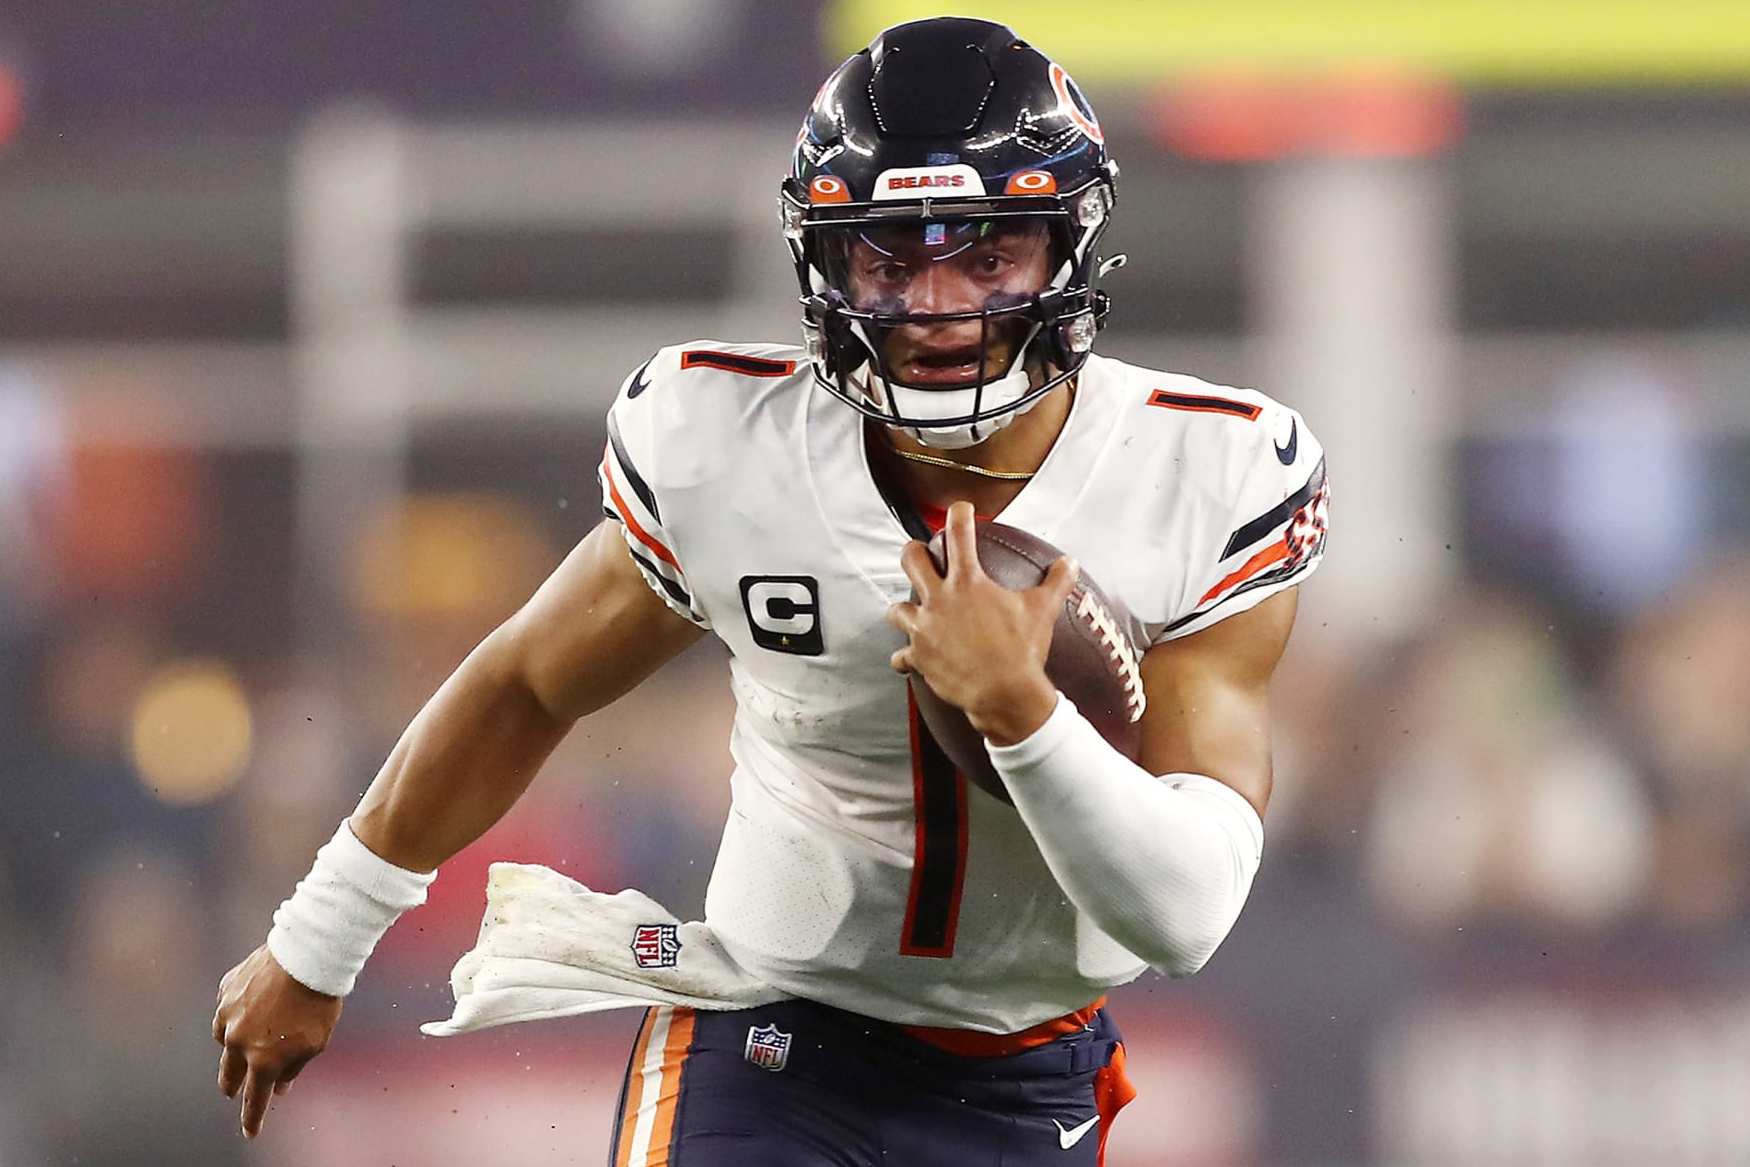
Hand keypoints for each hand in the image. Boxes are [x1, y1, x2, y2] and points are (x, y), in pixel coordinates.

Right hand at [213, 944, 343, 1137]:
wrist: (308, 956)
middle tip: (234, 1090)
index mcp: (262, 1060)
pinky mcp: (225, 990)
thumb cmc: (318, 1002)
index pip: (254, 1099)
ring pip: (223, 1040)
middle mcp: (238, 1040)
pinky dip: (236, 1013)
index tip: (250, 1131)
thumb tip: (280, 1086)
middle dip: (233, 1085)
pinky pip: (226, 1009)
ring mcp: (227, 1014)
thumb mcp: (315, 1043)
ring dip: (233, 1045)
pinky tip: (248, 1008)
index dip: (251, 1118)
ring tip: (244, 1043)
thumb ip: (294, 1067)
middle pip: (228, 1074)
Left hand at [887, 501, 1077, 745]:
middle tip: (921, 554)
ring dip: (904, 610)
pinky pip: (901, 657)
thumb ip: (1056, 582)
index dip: (959, 514)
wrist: (1005, 694)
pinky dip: (905, 658)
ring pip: (897, 610)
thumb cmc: (1023, 650)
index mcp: (968, 582)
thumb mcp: (1043, 611)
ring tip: (911, 612)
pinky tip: (910, 659)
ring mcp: (925, 629)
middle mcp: (940, 600)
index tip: (961, 509)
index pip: (959, 534)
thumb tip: (1070, 562)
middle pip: (912, 560)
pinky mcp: (919, 658)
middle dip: (914, 553)